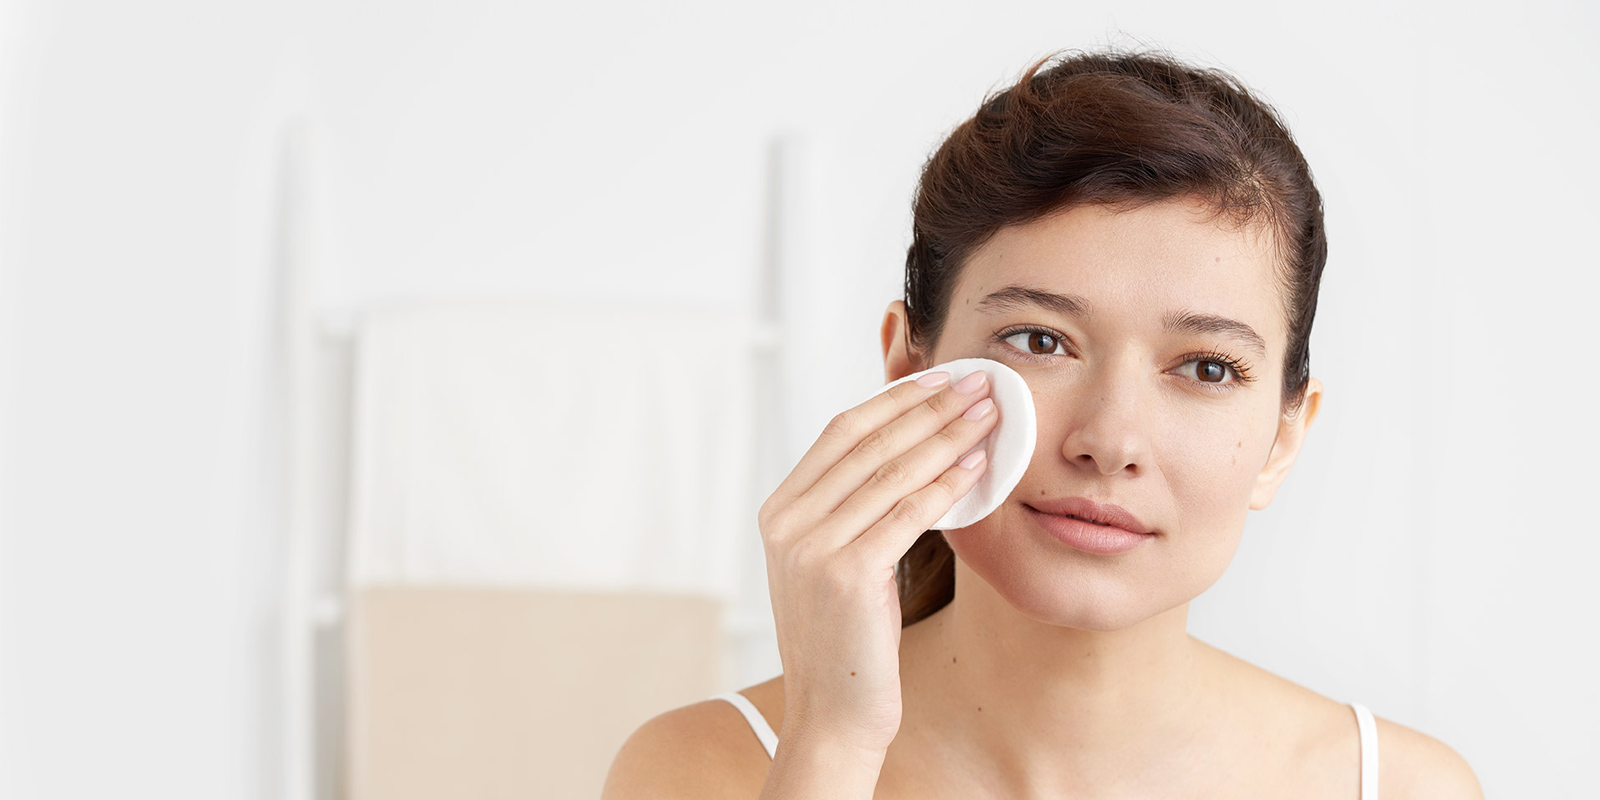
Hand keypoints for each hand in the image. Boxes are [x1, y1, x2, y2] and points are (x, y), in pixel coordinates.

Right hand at [756, 368, 998, 753]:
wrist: (833, 715)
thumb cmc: (847, 640)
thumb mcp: (834, 562)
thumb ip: (851, 508)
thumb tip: (909, 446)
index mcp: (779, 512)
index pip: (841, 431)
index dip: (894, 399)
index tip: (940, 378)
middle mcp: (787, 524)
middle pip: (868, 442)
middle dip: (929, 406)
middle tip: (978, 383)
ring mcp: (812, 548)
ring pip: (892, 471)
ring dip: (948, 436)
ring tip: (989, 415)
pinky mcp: (846, 574)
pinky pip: (906, 513)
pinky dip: (947, 485)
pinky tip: (978, 466)